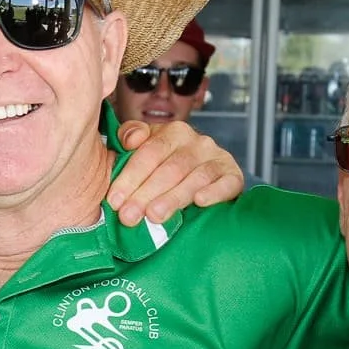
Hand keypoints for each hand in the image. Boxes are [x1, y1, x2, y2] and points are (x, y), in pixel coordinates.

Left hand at [105, 119, 244, 225]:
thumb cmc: (167, 166)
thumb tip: (130, 140)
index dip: (130, 177)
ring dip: (173, 198)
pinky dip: (214, 192)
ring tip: (154, 216)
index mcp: (173, 132)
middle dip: (146, 194)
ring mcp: (218, 158)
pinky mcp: (234, 176)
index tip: (114, 200)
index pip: (149, 153)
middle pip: (170, 169)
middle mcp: (198, 142)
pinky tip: (200, 202)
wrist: (207, 179)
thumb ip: (130, 136)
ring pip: (194, 178)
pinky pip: (227, 183)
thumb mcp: (146, 149)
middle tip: (129, 216)